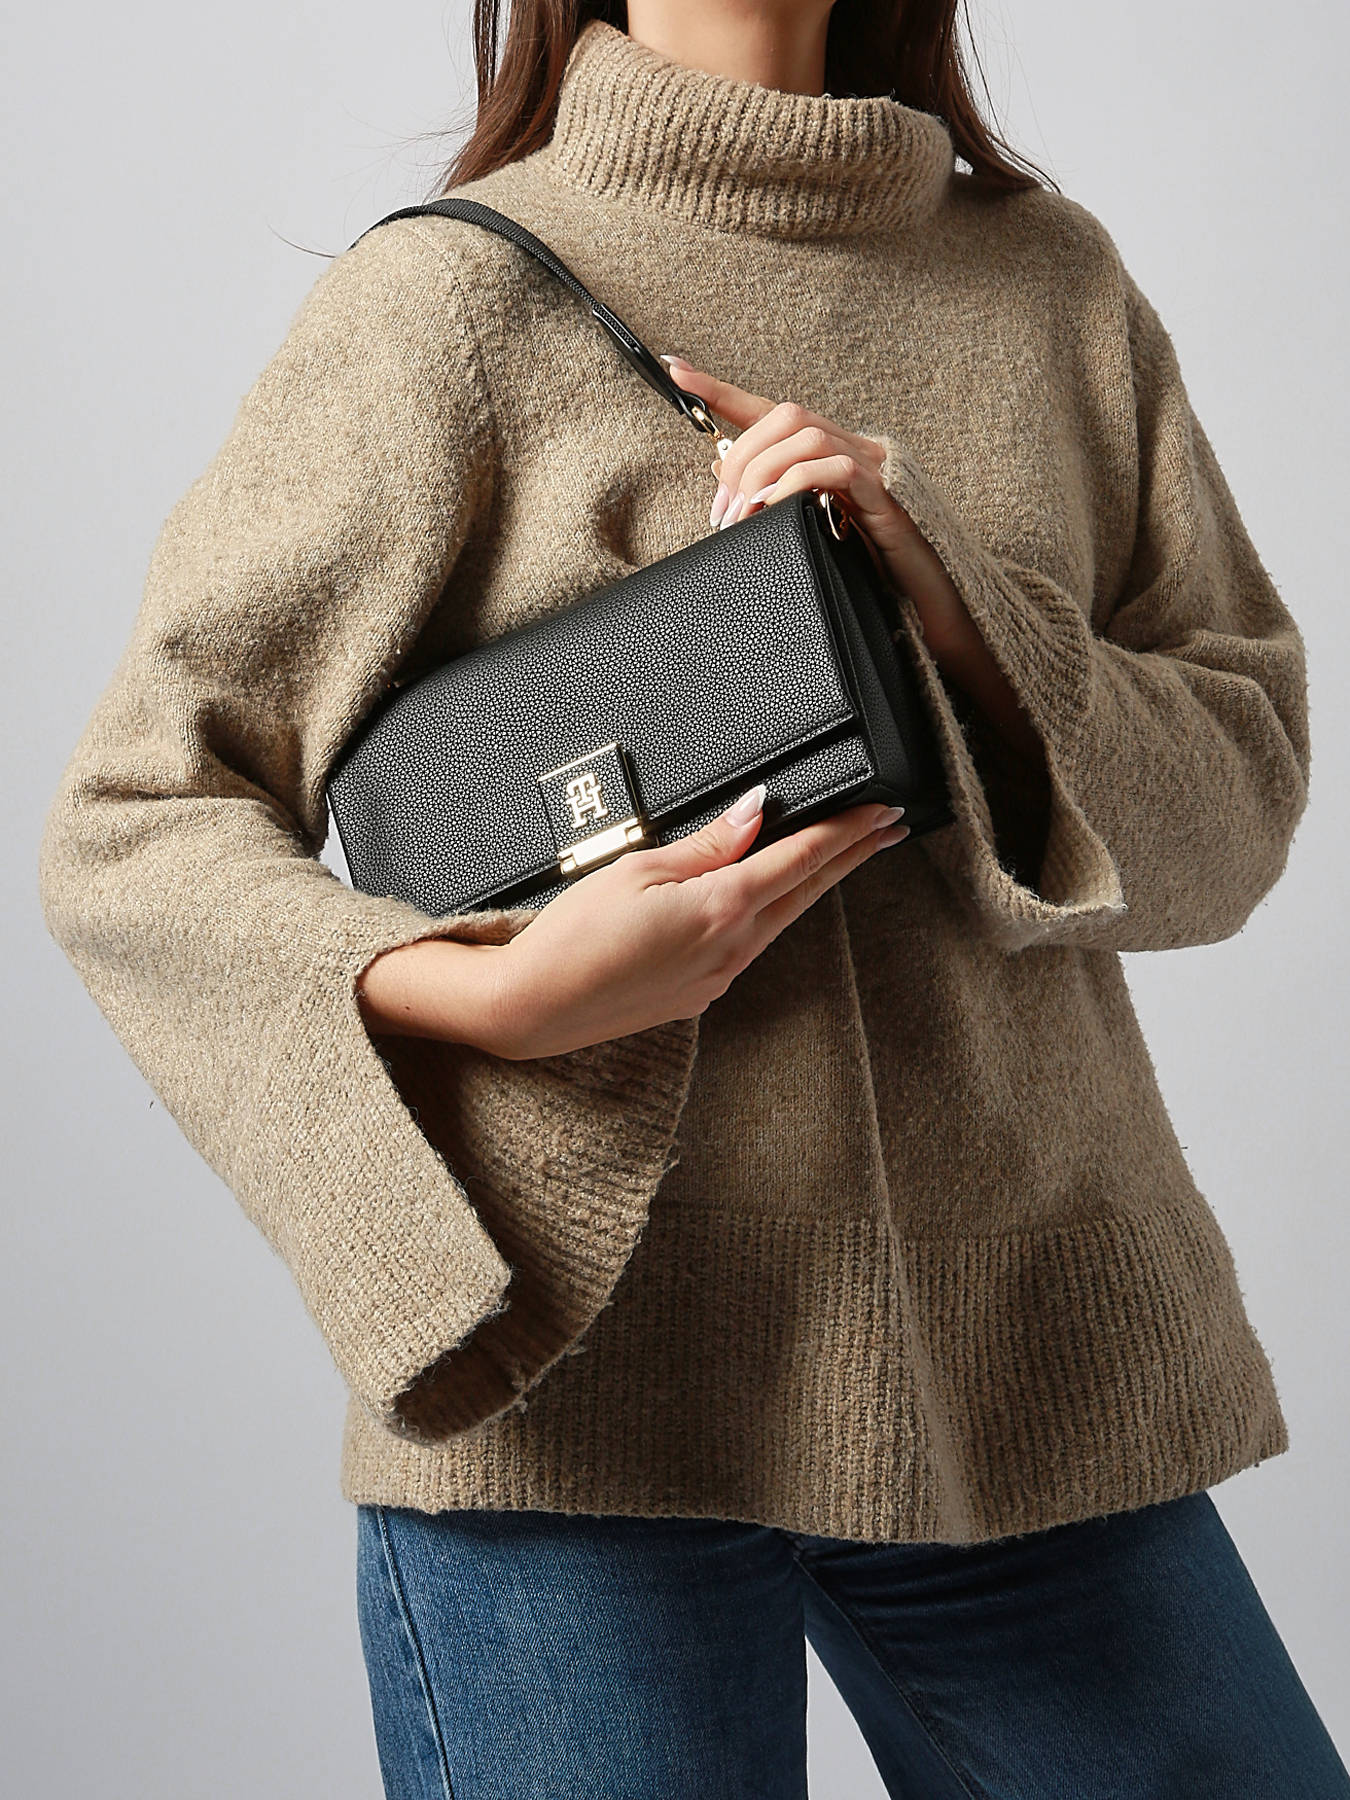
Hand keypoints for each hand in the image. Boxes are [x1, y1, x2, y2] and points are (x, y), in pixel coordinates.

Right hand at [481, 788, 908, 1059]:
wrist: (533, 1007)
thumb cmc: (573, 936)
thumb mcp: (638, 869)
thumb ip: (707, 844)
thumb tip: (757, 812)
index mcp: (721, 907)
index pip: (800, 859)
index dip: (845, 831)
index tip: (880, 810)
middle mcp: (731, 948)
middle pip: (805, 892)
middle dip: (849, 857)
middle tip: (889, 828)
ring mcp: (717, 977)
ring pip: (779, 920)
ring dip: (812, 885)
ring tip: (840, 857)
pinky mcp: (697, 994)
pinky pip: (746, 945)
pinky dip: (768, 914)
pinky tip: (766, 900)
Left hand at [660, 355, 1049, 765]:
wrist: (931, 620)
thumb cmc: (872, 581)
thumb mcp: (806, 536)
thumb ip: (769, 501)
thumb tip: (721, 470)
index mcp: (832, 457)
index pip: (772, 411)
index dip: (722, 389)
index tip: (676, 369)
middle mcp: (855, 452)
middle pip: (786, 415)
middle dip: (742, 455)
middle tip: (721, 513)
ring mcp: (876, 472)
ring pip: (807, 433)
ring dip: (763, 471)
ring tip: (741, 518)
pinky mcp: (889, 501)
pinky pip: (838, 469)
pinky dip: (797, 483)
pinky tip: (774, 509)